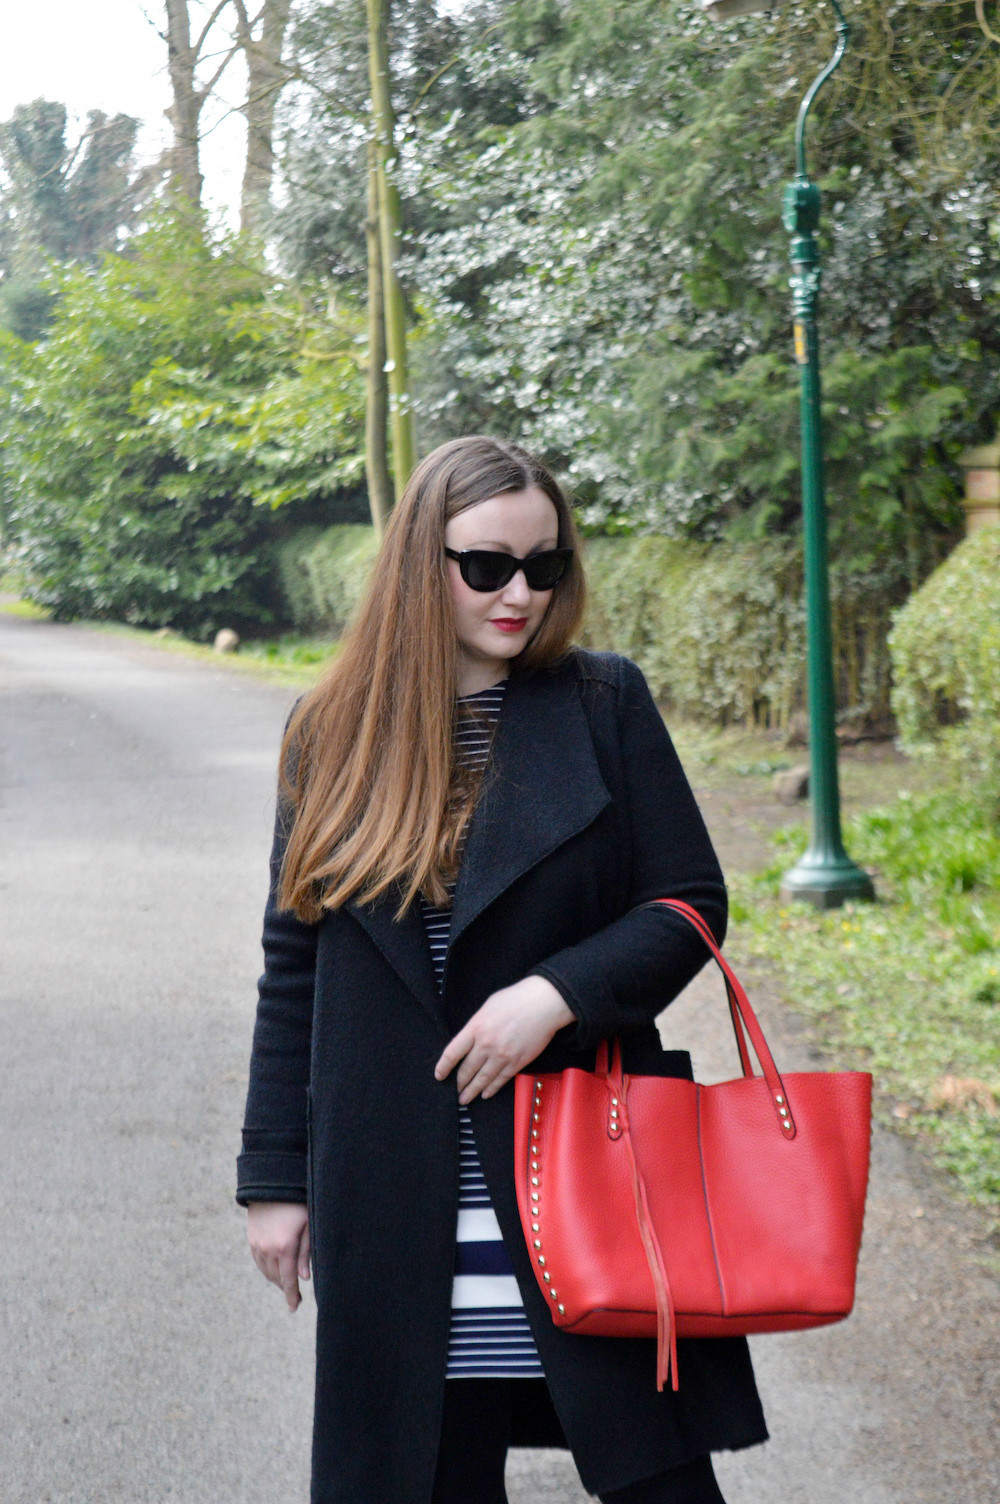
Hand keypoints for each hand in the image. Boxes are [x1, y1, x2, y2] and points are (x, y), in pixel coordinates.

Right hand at [246, 1201, 310, 1311]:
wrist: (273, 1184)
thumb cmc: (298, 1203)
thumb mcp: (308, 1226)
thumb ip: (306, 1253)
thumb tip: (304, 1278)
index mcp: (285, 1247)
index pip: (288, 1280)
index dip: (291, 1296)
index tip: (294, 1308)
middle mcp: (268, 1249)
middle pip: (277, 1278)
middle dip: (286, 1287)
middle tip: (295, 1294)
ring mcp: (257, 1244)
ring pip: (266, 1271)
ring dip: (276, 1279)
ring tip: (286, 1281)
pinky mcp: (252, 1239)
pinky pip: (258, 1261)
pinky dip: (267, 1268)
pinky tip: (275, 1268)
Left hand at [435, 975, 574, 1103]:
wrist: (544, 1003)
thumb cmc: (516, 999)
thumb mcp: (487, 1007)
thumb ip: (476, 1025)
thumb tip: (470, 1040)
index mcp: (475, 1027)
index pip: (452, 1053)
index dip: (443, 1067)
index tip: (439, 1075)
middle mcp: (486, 1044)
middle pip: (466, 1070)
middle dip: (459, 1083)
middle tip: (455, 1091)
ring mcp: (502, 1055)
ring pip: (483, 1079)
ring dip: (472, 1091)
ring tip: (465, 1099)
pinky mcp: (517, 1062)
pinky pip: (501, 1080)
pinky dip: (492, 1088)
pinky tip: (486, 1093)